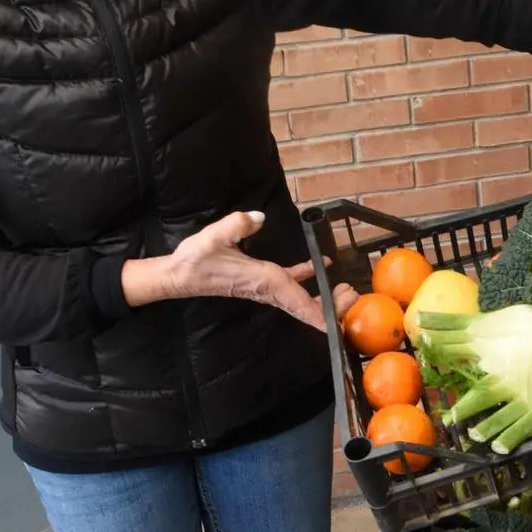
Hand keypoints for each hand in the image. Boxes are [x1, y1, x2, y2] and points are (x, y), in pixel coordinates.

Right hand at [123, 210, 359, 330]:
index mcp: (264, 280)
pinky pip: (292, 285)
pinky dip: (309, 278)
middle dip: (333, 307)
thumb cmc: (195, 259)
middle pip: (308, 307)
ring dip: (324, 298)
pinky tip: (321, 266)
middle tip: (353, 294)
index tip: (343, 314)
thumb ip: (235, 225)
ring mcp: (267, 288)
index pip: (301, 302)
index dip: (324, 312)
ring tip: (346, 288)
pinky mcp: (262, 281)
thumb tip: (257, 217)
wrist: (178, 275)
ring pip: (302, 299)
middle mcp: (270, 289)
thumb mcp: (213, 237)